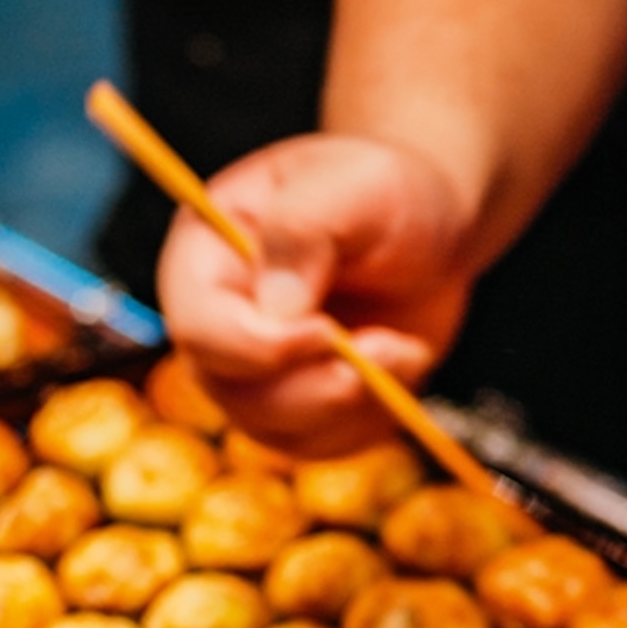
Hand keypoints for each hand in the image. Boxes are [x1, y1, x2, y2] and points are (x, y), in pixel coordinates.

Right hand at [156, 133, 476, 452]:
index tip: (329, 333)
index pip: (199, 326)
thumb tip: (278, 309)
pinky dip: (368, 419)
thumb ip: (306, 229)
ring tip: (401, 347)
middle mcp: (217, 318)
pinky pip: (319, 444)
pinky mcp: (298, 405)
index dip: (259, 346)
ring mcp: (253, 370)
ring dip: (349, 405)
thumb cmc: (383, 191)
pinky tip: (400, 364)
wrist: (427, 226)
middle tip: (385, 349)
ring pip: (273, 428)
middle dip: (313, 388)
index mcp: (206, 253)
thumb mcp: (354, 184)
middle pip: (229, 391)